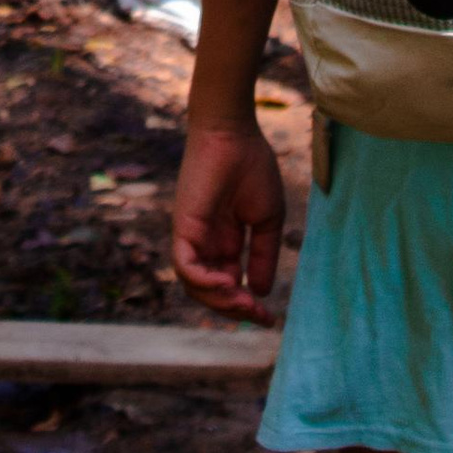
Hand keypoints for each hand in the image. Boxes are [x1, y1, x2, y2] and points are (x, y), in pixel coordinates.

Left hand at [171, 118, 288, 320]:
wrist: (234, 134)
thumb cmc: (252, 167)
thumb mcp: (266, 220)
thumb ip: (262, 255)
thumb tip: (259, 291)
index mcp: (224, 242)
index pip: (228, 284)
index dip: (245, 306)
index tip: (269, 319)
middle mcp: (204, 243)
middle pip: (209, 291)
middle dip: (233, 310)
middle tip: (259, 316)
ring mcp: (192, 235)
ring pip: (194, 285)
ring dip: (219, 302)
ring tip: (244, 304)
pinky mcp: (183, 226)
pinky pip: (185, 266)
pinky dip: (202, 282)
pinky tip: (228, 285)